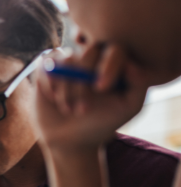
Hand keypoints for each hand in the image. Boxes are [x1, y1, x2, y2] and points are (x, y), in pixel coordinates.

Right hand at [33, 44, 147, 153]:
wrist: (70, 139)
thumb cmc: (102, 122)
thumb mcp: (128, 107)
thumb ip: (139, 84)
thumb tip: (130, 63)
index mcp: (114, 63)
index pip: (115, 48)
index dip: (108, 65)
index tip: (102, 89)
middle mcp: (92, 58)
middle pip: (89, 51)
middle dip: (84, 83)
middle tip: (83, 109)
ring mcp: (68, 61)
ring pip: (66, 60)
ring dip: (67, 90)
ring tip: (69, 110)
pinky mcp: (47, 68)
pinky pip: (46, 65)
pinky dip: (50, 84)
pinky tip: (54, 99)